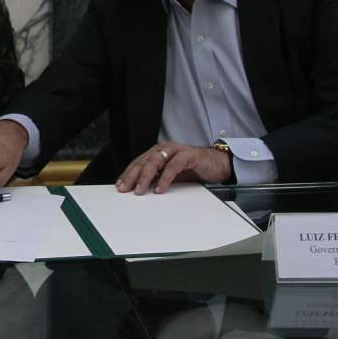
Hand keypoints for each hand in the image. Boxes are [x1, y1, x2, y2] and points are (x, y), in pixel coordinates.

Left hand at [116, 142, 232, 194]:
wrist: (217, 164)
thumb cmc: (193, 169)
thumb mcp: (170, 175)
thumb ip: (156, 178)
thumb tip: (139, 188)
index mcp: (158, 152)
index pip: (139, 162)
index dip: (128, 174)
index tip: (120, 186)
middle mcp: (165, 148)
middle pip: (144, 161)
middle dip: (132, 176)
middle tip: (124, 188)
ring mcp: (176, 150)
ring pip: (155, 161)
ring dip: (145, 177)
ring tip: (139, 190)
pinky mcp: (188, 155)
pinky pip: (173, 166)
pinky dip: (165, 178)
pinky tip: (159, 189)